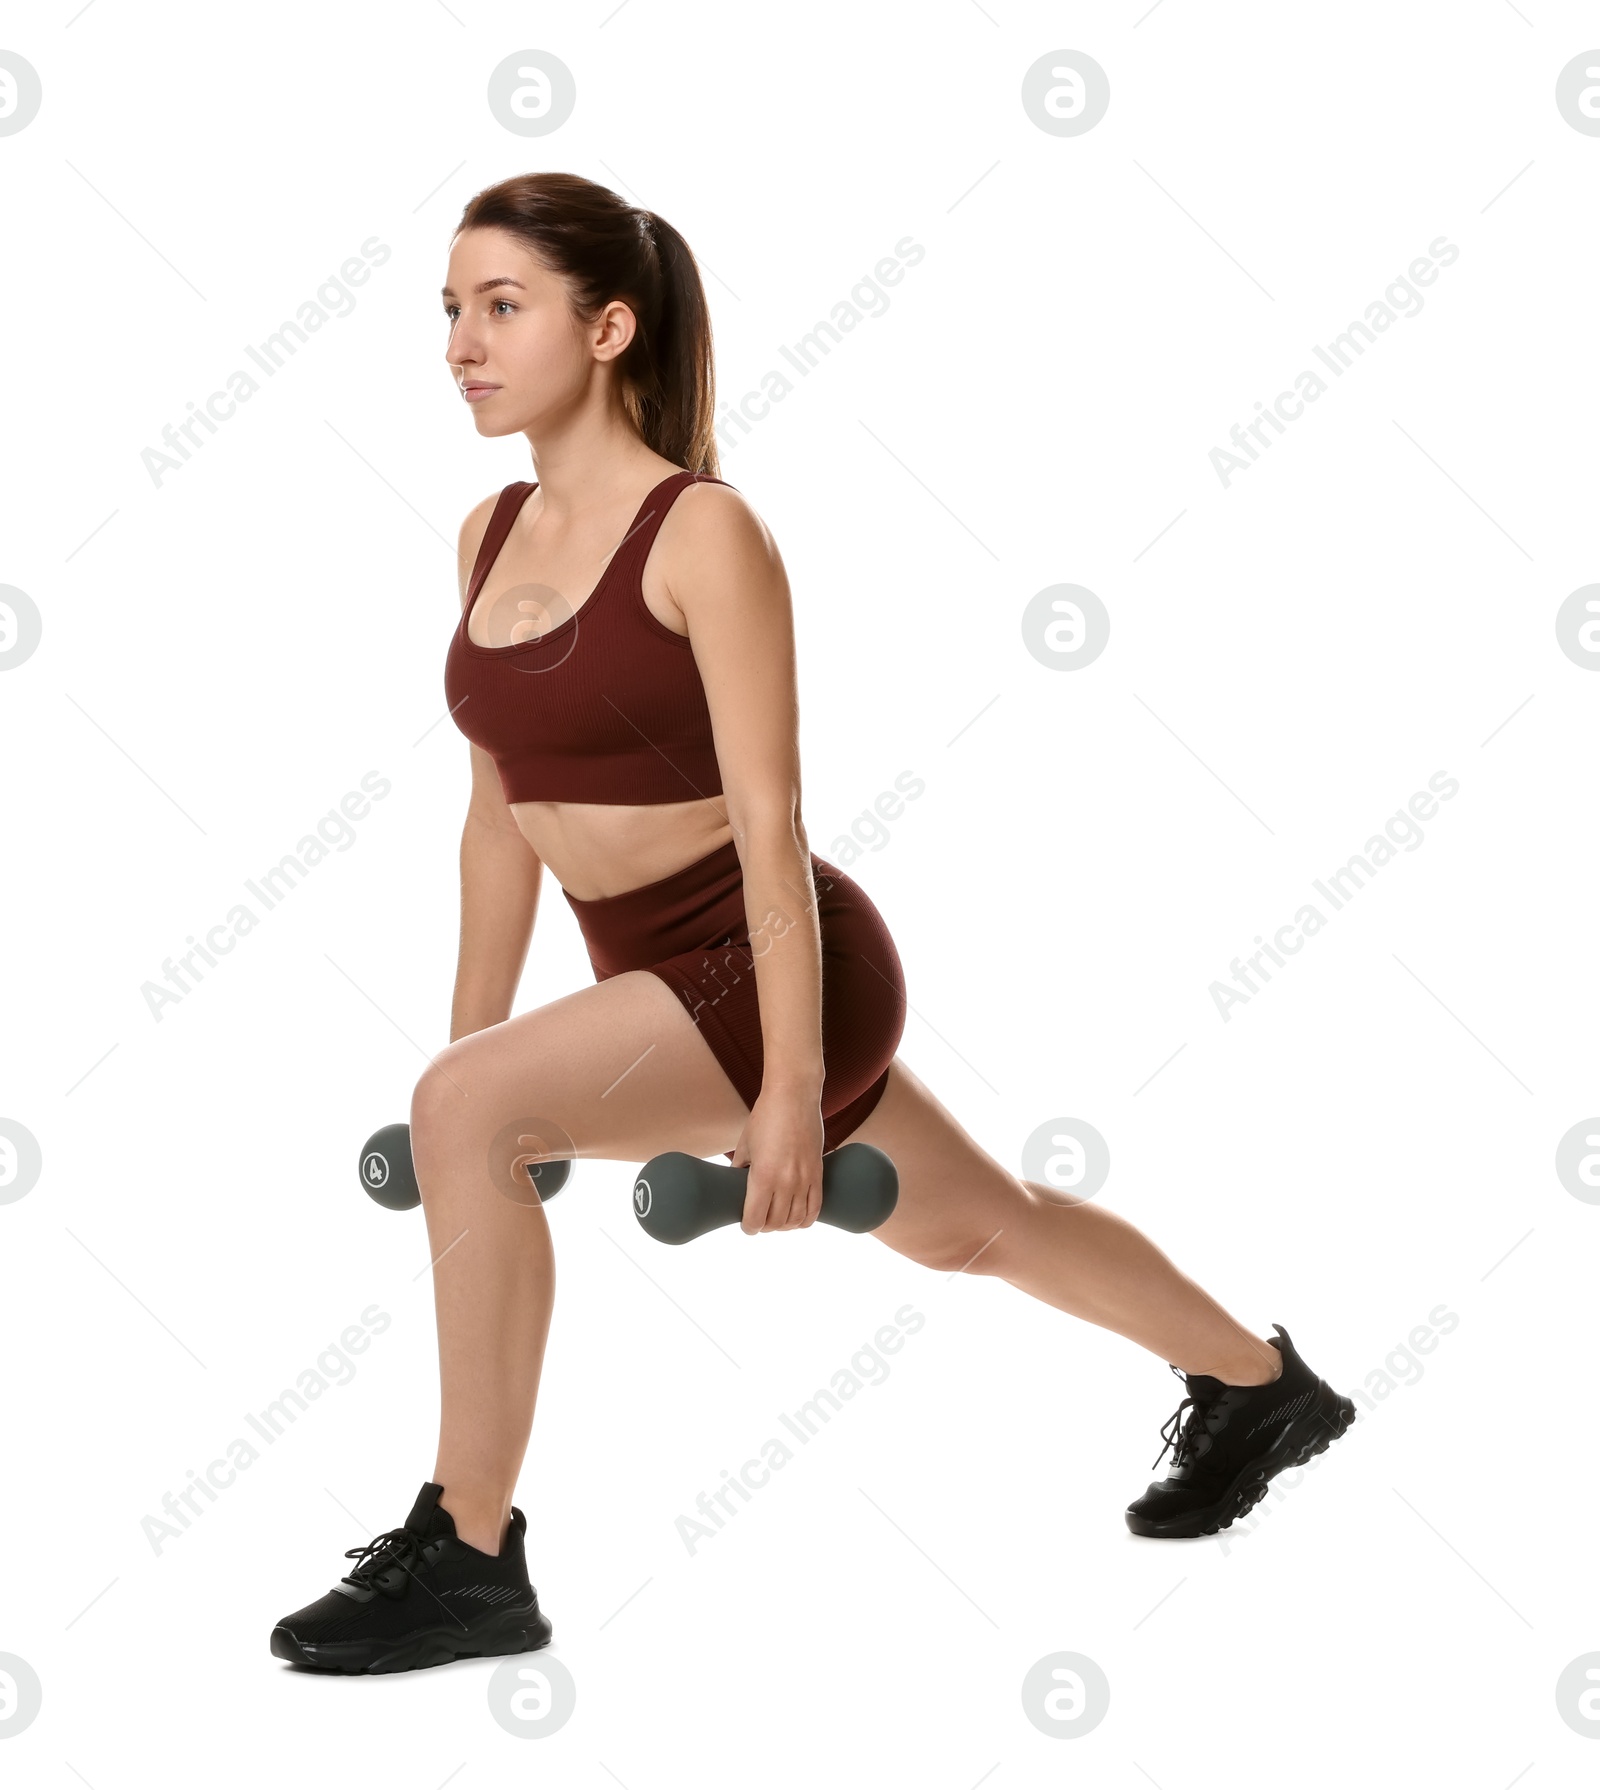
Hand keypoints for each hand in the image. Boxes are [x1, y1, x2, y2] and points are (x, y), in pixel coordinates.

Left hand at [729, 1087, 824, 1233]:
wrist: (794, 1096)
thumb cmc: (766, 1116)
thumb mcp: (745, 1145)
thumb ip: (739, 1169)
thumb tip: (734, 1186)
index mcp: (763, 1176)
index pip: (755, 1219)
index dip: (749, 1227)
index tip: (747, 1225)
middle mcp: (786, 1182)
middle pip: (776, 1224)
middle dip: (765, 1227)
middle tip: (760, 1221)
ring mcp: (805, 1179)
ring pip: (796, 1220)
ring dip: (785, 1225)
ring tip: (777, 1219)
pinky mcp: (818, 1173)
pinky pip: (815, 1208)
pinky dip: (805, 1219)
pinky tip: (797, 1219)